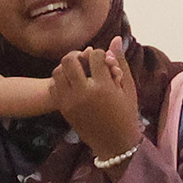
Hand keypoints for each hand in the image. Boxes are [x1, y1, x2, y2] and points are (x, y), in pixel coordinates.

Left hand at [49, 37, 143, 163]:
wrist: (114, 144)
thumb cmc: (126, 114)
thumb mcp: (128, 88)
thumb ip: (120, 62)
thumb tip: (115, 38)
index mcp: (104, 86)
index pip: (94, 55)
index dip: (99, 54)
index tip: (104, 61)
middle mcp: (84, 92)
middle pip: (69, 60)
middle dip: (78, 56)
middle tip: (85, 61)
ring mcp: (70, 101)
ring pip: (58, 72)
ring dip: (67, 68)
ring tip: (78, 73)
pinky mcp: (63, 109)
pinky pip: (54, 87)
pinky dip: (61, 82)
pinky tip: (73, 85)